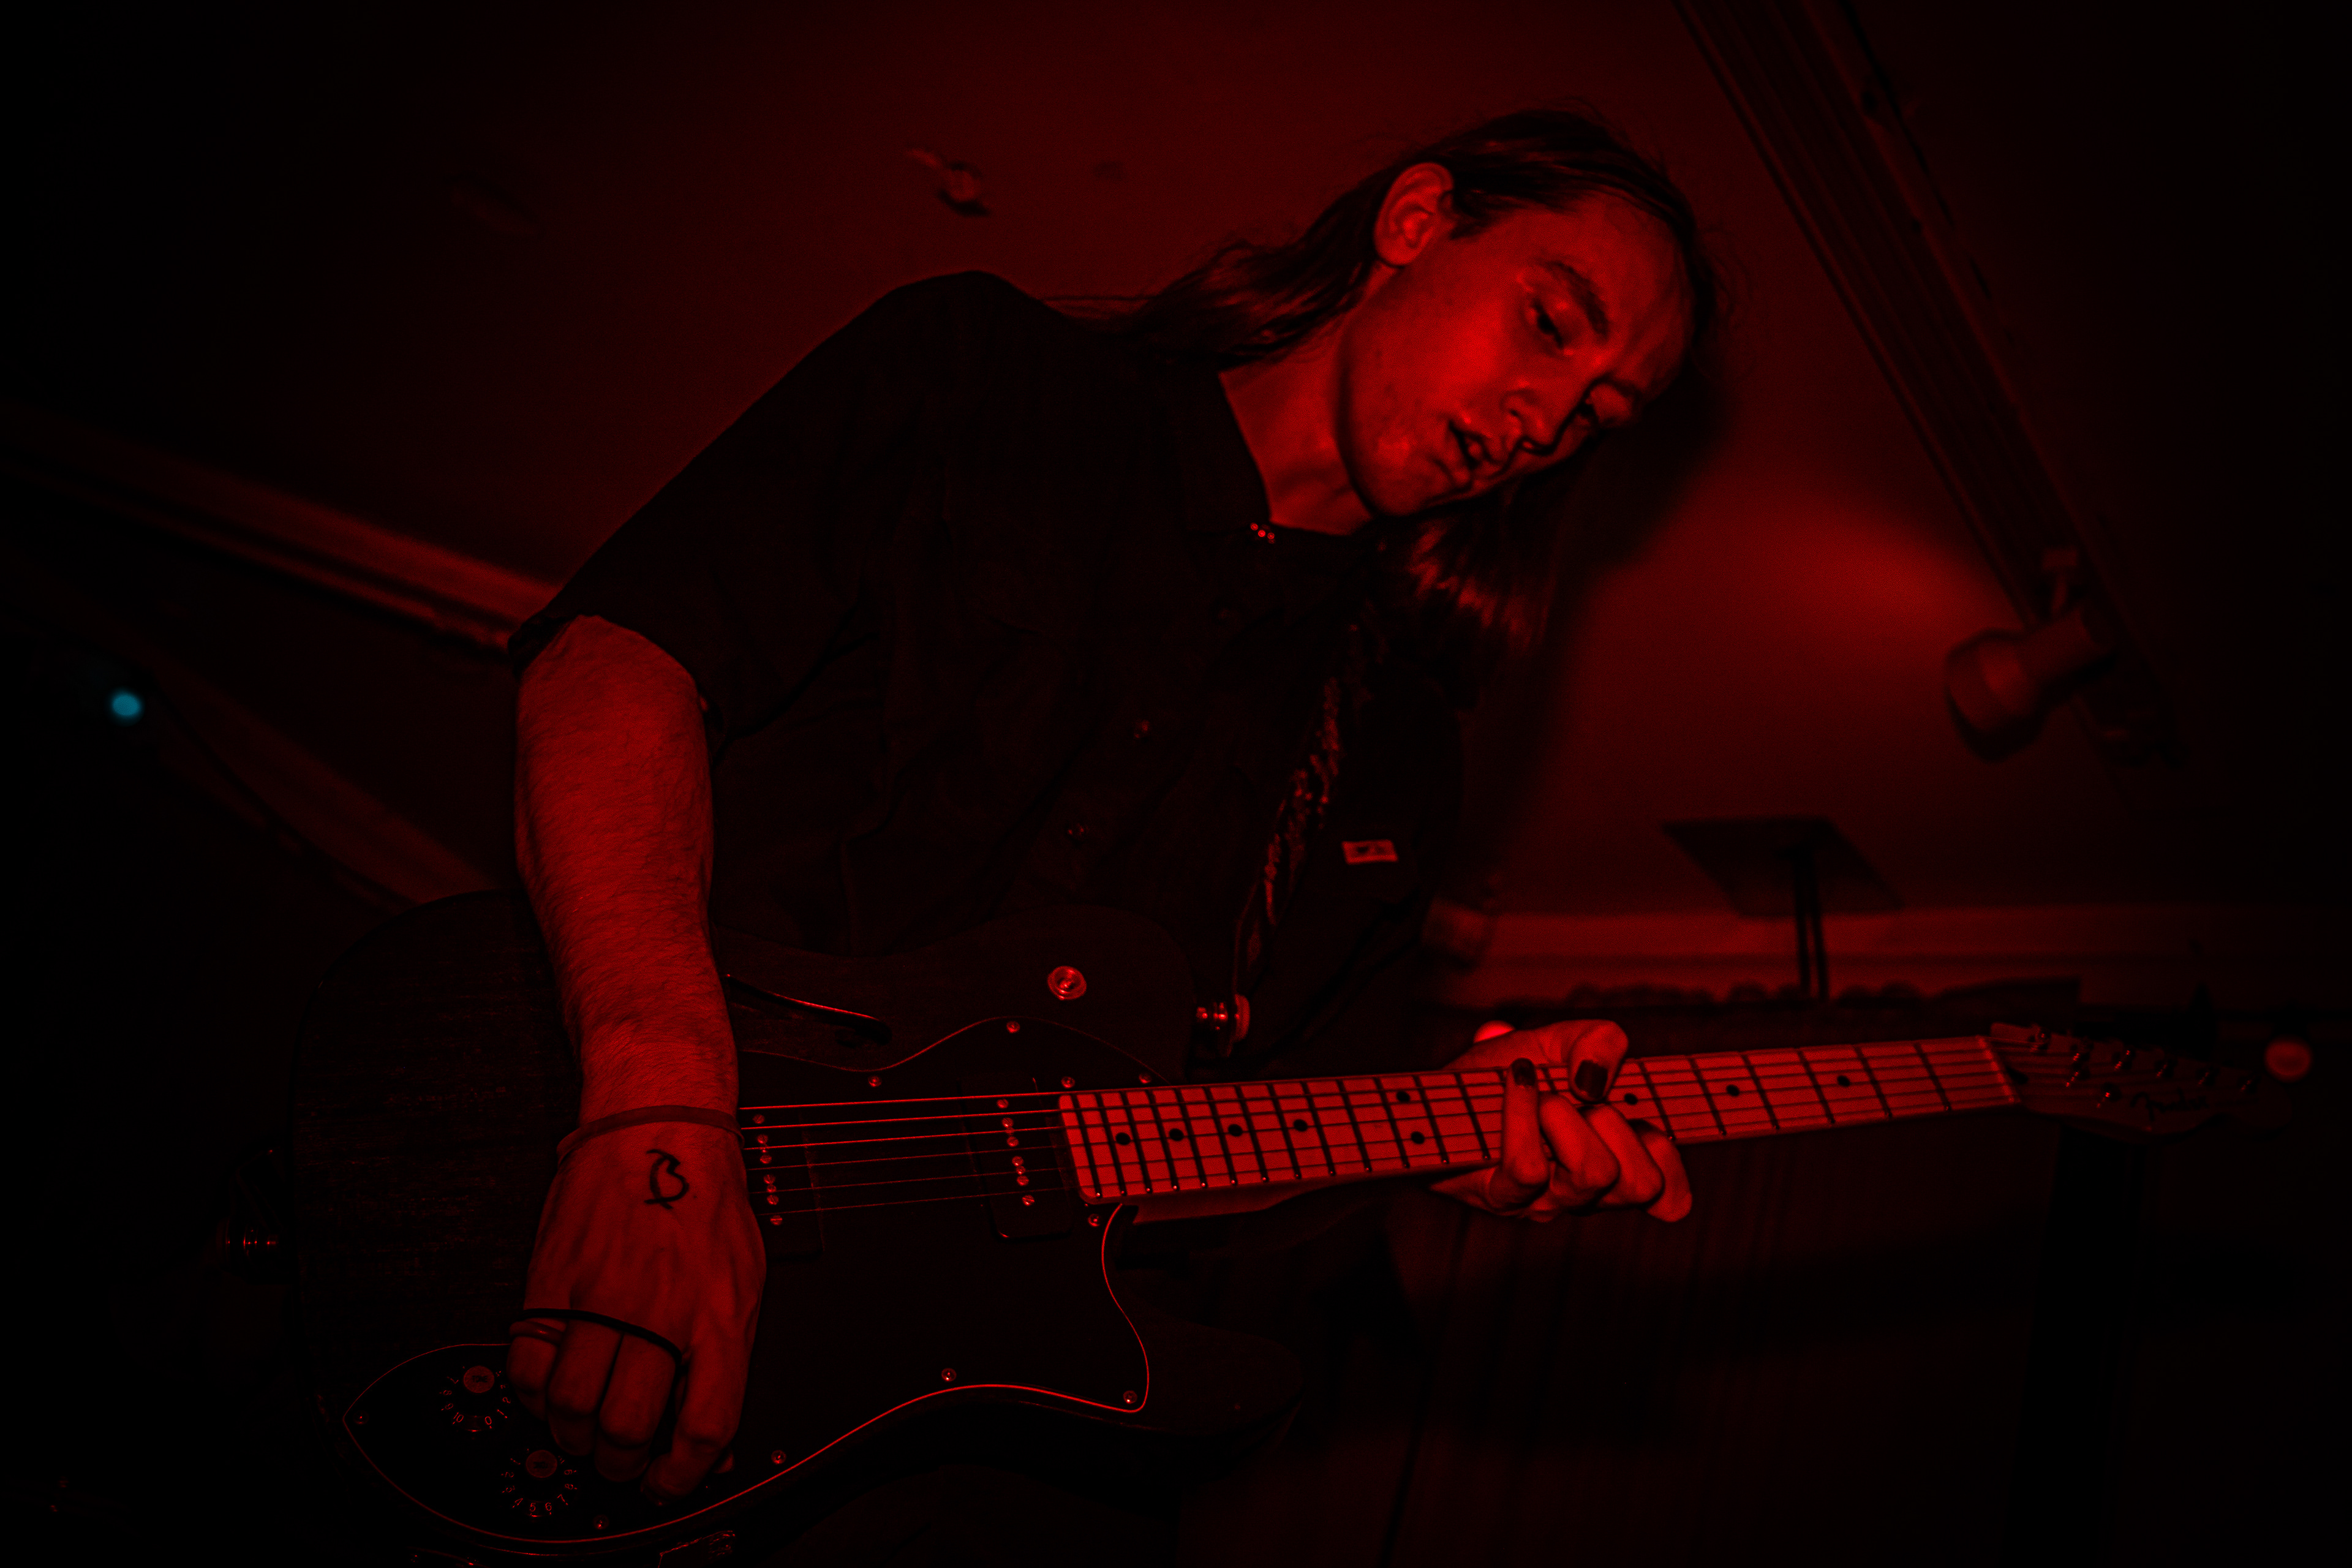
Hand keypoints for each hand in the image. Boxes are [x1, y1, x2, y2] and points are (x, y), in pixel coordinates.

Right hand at [506, 1121, 763, 1499]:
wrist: (658, 1127)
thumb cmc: (706, 1202)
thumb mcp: (744, 1278)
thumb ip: (726, 1352)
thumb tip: (704, 1425)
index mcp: (718, 1316)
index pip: (705, 1425)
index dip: (682, 1474)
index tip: (667, 1483)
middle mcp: (661, 1311)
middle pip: (627, 1425)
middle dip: (619, 1462)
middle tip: (619, 1459)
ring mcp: (602, 1295)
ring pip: (572, 1404)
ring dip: (572, 1434)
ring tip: (583, 1429)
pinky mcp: (553, 1280)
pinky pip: (528, 1361)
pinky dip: (532, 1392)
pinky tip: (550, 1388)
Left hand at [1429, 1019, 1691, 1221]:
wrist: (1434, 1098)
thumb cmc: (1504, 1074)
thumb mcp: (1557, 1041)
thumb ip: (1598, 1043)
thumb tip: (1597, 1081)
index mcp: (1614, 1161)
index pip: (1669, 1196)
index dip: (1675, 1168)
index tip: (1655, 1123)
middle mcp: (1585, 1193)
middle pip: (1641, 1184)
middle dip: (1616, 1124)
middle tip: (1574, 1098)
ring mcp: (1545, 1202)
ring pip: (1594, 1175)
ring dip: (1567, 1117)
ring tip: (1541, 1096)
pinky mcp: (1503, 1200)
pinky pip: (1529, 1168)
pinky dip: (1522, 1114)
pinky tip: (1512, 1086)